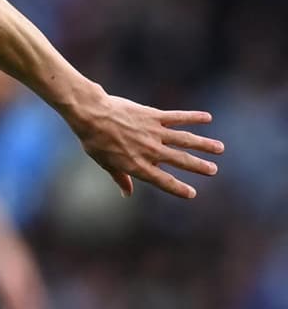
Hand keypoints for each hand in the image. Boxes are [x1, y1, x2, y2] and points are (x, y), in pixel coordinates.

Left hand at [69, 92, 221, 198]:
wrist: (90, 114)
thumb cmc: (94, 140)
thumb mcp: (105, 163)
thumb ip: (120, 178)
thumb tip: (127, 194)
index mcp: (137, 165)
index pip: (162, 180)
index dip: (177, 188)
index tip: (192, 193)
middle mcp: (149, 151)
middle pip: (179, 160)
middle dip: (198, 166)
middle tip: (213, 170)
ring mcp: (152, 133)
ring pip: (184, 139)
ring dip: (203, 144)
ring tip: (219, 148)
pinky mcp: (152, 116)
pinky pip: (177, 117)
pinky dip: (192, 117)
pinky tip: (207, 117)